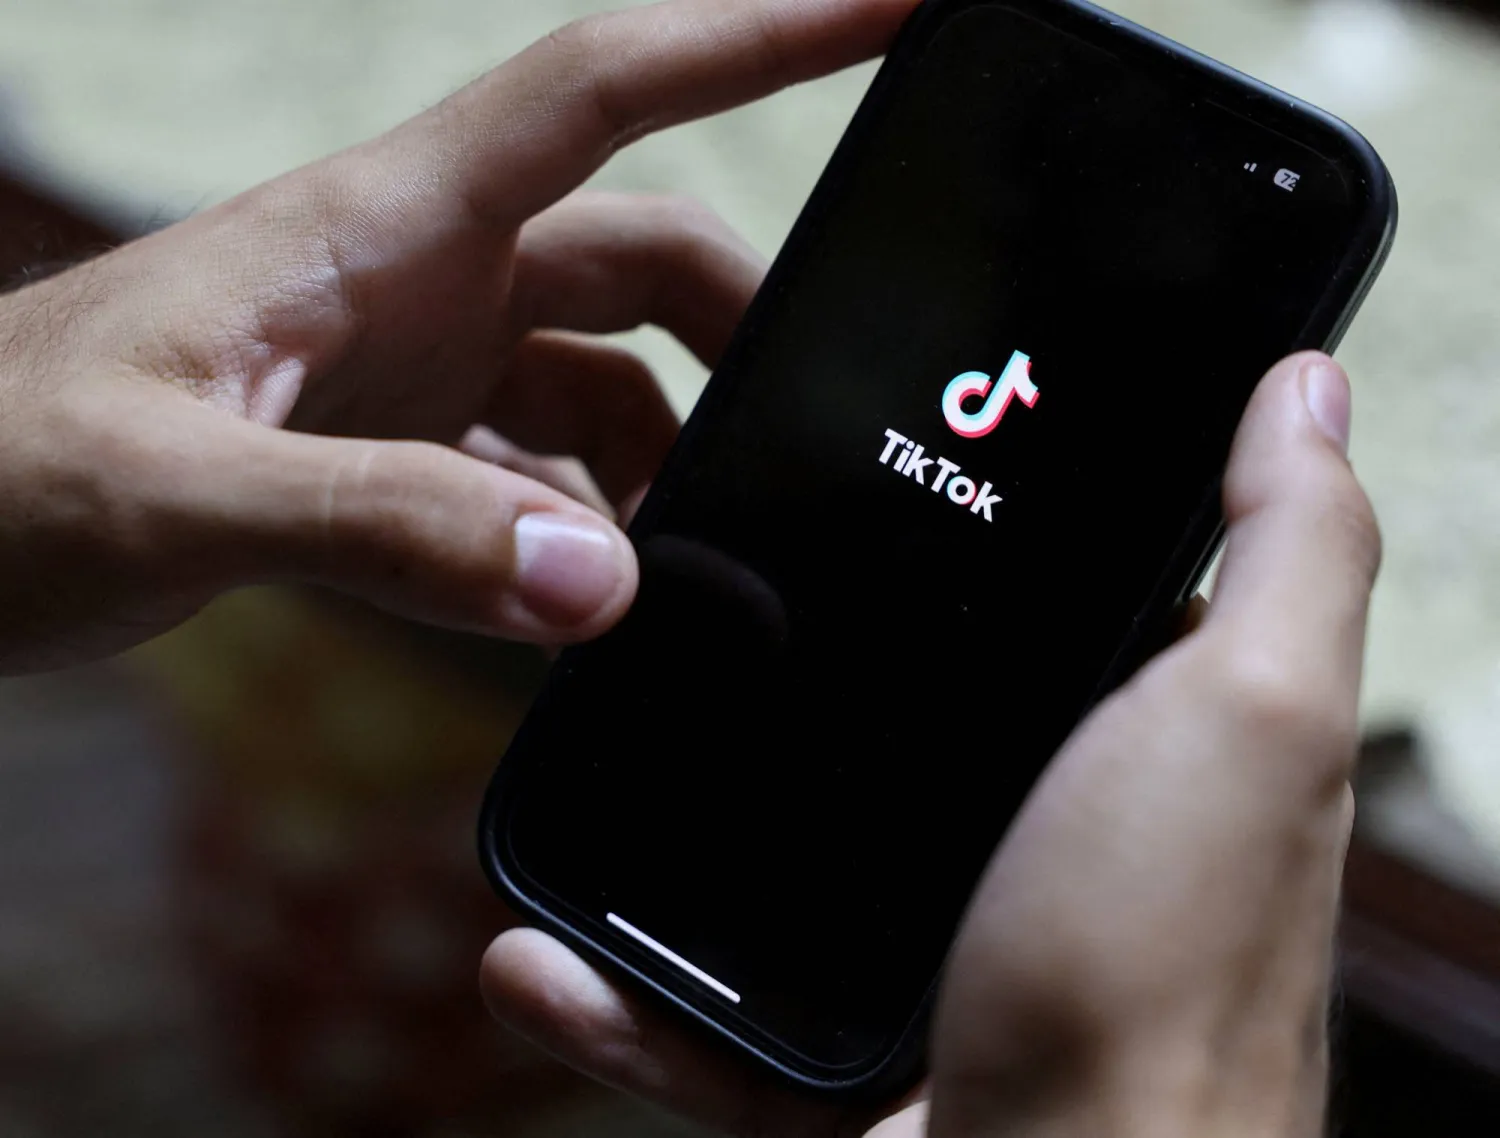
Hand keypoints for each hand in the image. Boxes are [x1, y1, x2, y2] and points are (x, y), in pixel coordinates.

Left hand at [0, 0, 915, 672]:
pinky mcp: (389, 449)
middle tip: (808, 440)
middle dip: (744, 331)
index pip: (608, 87)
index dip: (763, 34)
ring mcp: (408, 365)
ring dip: (657, 466)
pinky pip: (534, 476)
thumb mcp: (177, 491)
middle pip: (646, 258)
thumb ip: (388, 528)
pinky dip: (577, 534)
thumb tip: (598, 582)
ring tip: (674, 573)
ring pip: (603, 379)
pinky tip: (571, 599)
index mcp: (381, 225)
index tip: (903, 1)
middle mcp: (418, 277)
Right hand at [480, 352, 1379, 1137]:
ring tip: (585, 753)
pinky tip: (543, 956)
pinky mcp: (838, 1074)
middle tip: (666, 600)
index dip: (962, 540)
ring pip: (768, 872)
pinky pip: (702, 1025)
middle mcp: (1027, 858)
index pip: (1036, 618)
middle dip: (779, 679)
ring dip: (667, 831)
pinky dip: (622, 998)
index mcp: (1124, 759)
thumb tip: (1304, 388)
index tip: (852, 475)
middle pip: (879, 736)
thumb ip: (1284, 556)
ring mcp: (923, 964)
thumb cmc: (1169, 982)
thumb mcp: (1249, 722)